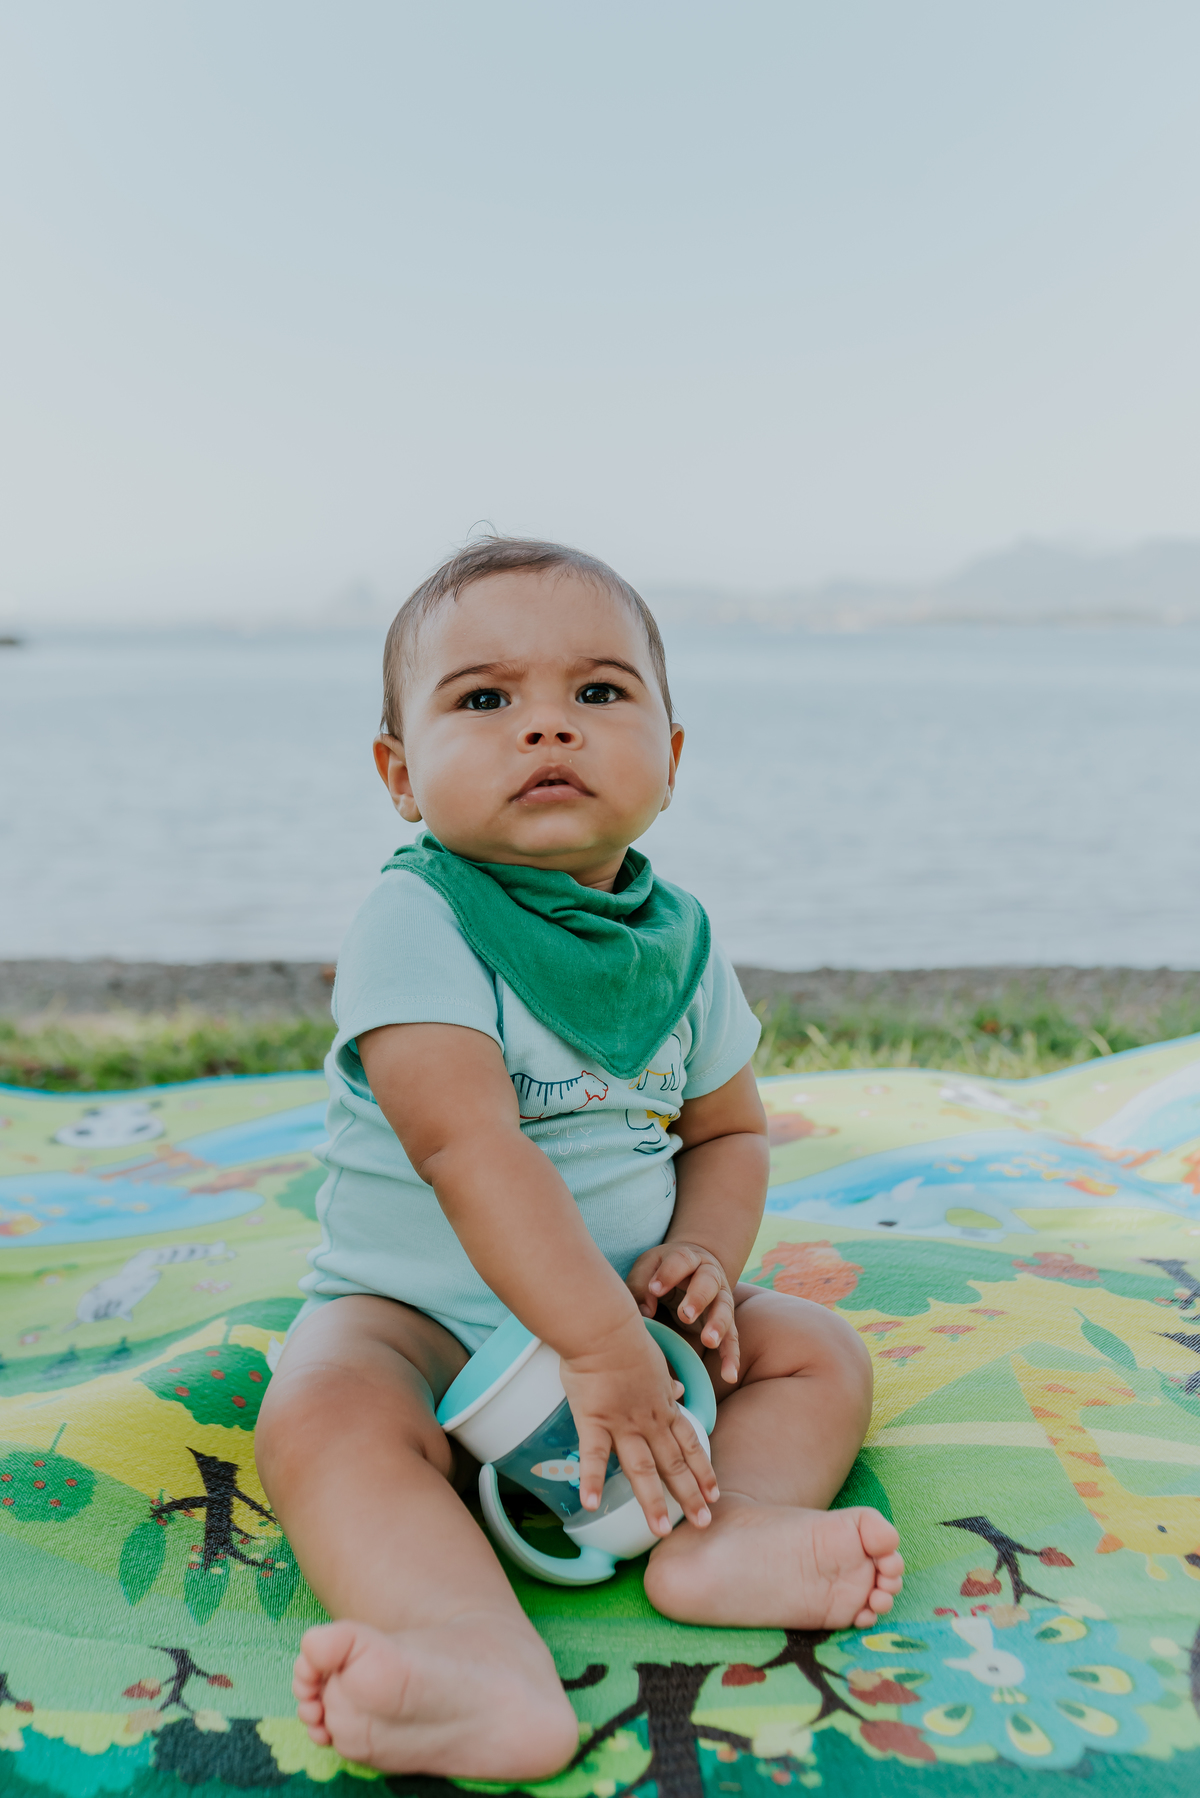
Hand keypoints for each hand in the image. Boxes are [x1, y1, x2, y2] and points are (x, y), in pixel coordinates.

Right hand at [558, 1312, 718, 1537]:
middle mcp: (649, 1420)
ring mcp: (623, 1423)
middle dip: (690, 1495)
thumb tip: (680, 1390)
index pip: (690, 1442)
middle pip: (673, 1463)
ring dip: (652, 1501)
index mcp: (663, 1404)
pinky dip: (592, 1481)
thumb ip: (667, 1381)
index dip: (703, 1469)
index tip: (715, 1492)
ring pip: (642, 1469)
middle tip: (704, 1523)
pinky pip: (593, 1456)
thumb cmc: (626, 1336)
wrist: (605, 1326)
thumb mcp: (657, 1359)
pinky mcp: (595, 1421)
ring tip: (660, 1531)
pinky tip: (591, 1506)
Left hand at [627, 1241, 740, 1385]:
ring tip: (708, 1342)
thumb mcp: (647, 1269)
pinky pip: (733, 1339)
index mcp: (688, 1257)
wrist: (693, 1269)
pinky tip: (729, 1375)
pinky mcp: (726, 1322)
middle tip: (685, 1314)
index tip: (654, 1289)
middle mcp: (710, 1275)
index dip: (668, 1274)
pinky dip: (732, 1357)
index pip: (681, 1261)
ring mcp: (721, 1298)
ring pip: (725, 1309)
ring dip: (718, 1325)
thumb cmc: (662, 1271)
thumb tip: (644, 1312)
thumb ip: (641, 1284)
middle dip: (698, 1298)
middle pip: (708, 1282)